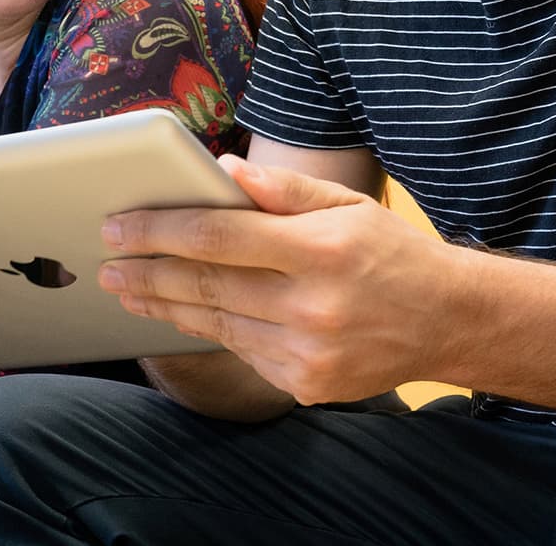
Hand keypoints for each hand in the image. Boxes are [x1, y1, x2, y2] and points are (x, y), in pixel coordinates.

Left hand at [99, 155, 463, 405]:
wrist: (448, 322)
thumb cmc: (391, 253)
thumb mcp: (348, 205)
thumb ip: (284, 190)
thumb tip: (220, 171)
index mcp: (321, 250)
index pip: (218, 236)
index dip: (159, 230)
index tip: (118, 226)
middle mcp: (313, 306)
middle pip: (204, 286)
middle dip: (145, 272)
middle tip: (106, 263)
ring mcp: (309, 352)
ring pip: (216, 324)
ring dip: (164, 306)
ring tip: (129, 289)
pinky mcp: (307, 383)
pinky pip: (242, 351)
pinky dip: (209, 330)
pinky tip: (182, 314)